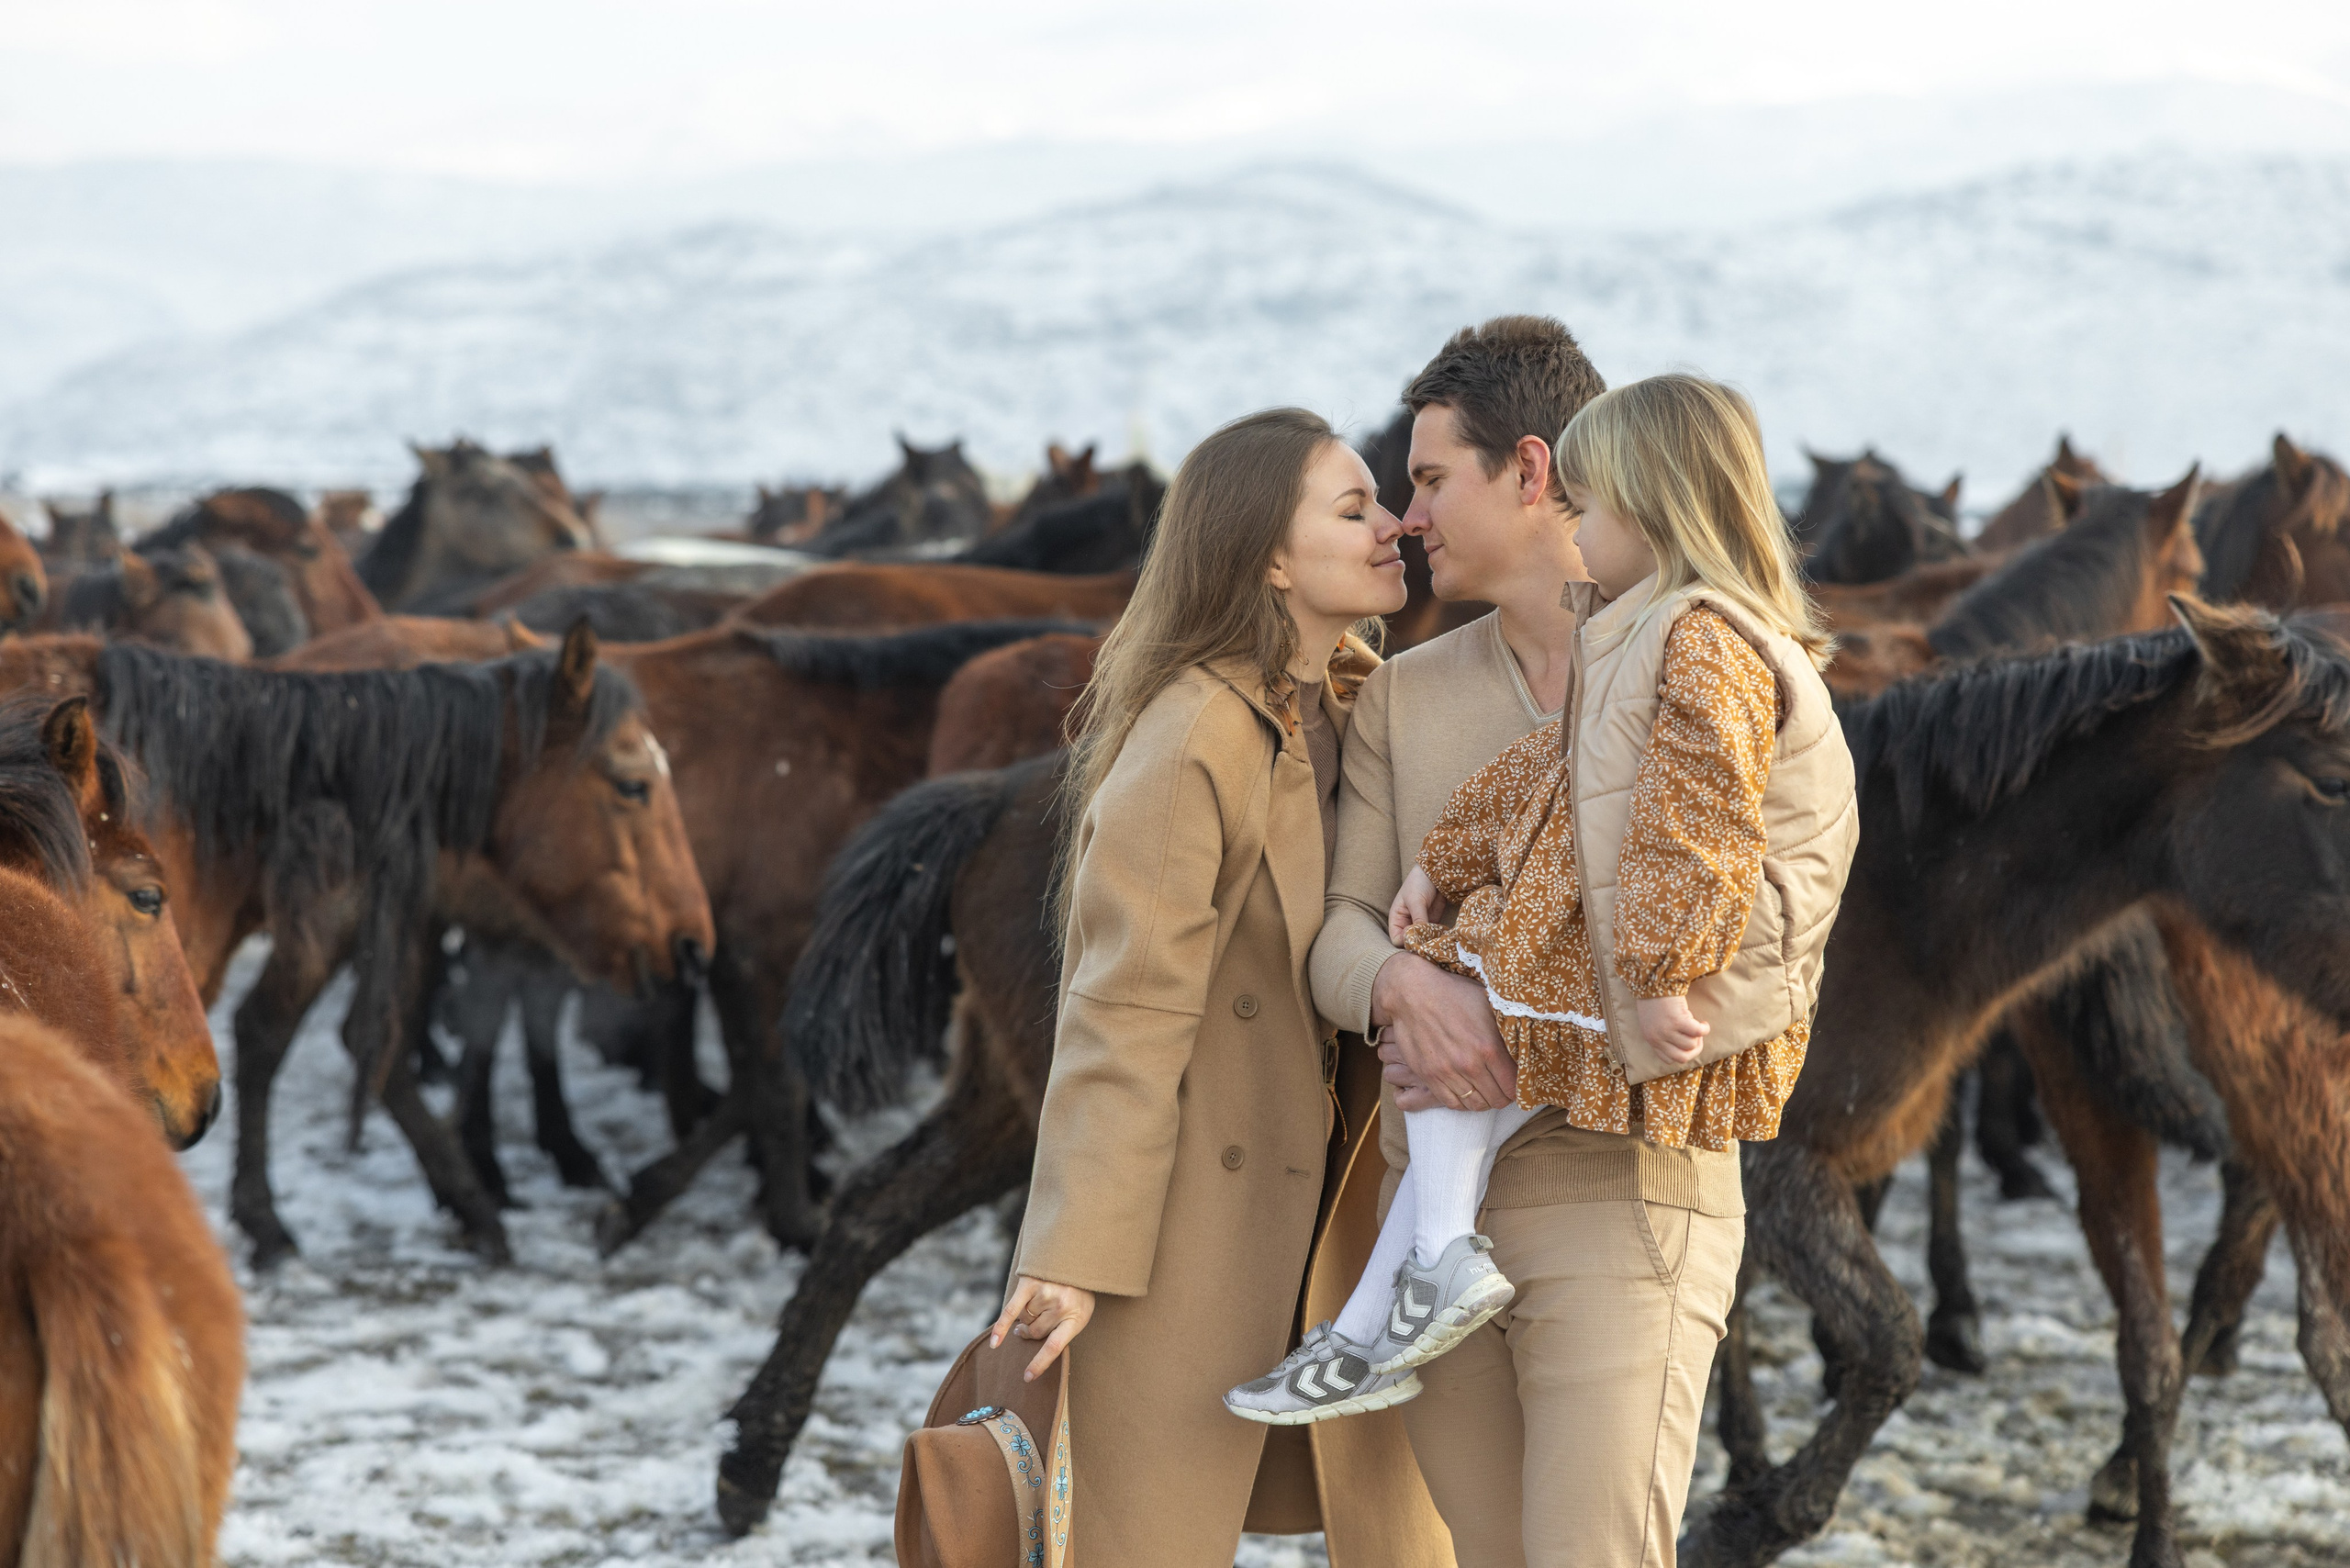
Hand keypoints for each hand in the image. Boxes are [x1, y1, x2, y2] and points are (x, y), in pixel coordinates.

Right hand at [989, 1275, 1096, 1381]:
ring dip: (1026, 1316)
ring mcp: (1046, 1294)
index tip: (1027, 1377)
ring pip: (1024, 1319)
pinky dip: (1001, 1328)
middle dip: (1031, 1330)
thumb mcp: (1081, 1312)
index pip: (1055, 1347)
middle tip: (1035, 1321)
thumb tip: (1030, 1342)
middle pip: (1035, 1332)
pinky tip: (996, 1343)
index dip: (1040, 1364)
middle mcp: (1061, 1306)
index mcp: (1076, 1318)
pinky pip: (1010, 1311)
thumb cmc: (1077, 1291)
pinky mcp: (1030, 1284)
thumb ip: (1061, 1329)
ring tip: (1038, 1301)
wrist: (1077, 1257)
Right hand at [1370, 951, 1515, 1112]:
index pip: (1514, 1085)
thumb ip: (1507, 1027)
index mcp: (1489, 1046)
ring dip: (1484, 1100)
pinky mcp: (1429, 1075)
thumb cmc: (1453, 994)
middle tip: (1503, 1088)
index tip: (1517, 1083)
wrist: (1412, 994)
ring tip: (1485, 1090)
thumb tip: (1525, 1042)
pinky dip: (1463, 1103)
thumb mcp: (1488, 1003)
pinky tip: (1466, 1092)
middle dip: (1504, 1096)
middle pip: (1497, 1099)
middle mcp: (1470, 1064)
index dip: (1519, 1087)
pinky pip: (1451, 1103)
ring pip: (1476, 1105)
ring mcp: (1447, 1072)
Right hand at [1388, 864, 1444, 943]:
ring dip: (1429, 941)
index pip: (1397, 939)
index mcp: (1397, 919)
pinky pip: (1433, 935)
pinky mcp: (1433, 923)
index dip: (1405, 941)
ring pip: (1423, 940)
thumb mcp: (1416, 901)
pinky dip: (1437, 937)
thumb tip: (1419, 938)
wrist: (1435, 873)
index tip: (1417, 936)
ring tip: (1437, 938)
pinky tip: (1443, 935)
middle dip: (1419, 944)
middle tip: (1429, 942)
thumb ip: (1418, 919)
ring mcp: (1420, 924)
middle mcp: (1407, 924)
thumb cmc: (1419, 883)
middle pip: (1410, 942)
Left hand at [1636, 995, 1708, 1064]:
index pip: (1668, 1059)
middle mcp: (1658, 1038)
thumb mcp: (1652, 1023)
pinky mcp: (1678, 1020)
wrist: (1653, 982)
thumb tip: (1684, 1046)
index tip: (1686, 1042)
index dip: (1681, 1053)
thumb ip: (1662, 1036)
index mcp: (1651, 1040)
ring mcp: (1667, 1030)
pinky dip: (1704, 1028)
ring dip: (1698, 1036)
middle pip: (1682, 1057)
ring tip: (1696, 1025)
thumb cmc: (1654, 1000)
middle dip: (1694, 1050)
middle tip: (1696, 1037)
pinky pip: (1698, 1032)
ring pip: (1691, 1044)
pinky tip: (1703, 1023)